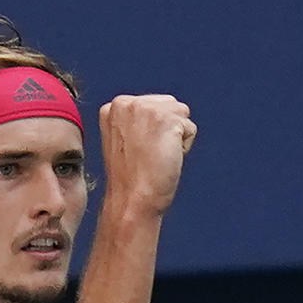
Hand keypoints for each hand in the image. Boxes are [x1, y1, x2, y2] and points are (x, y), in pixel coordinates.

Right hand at [99, 94, 196, 215]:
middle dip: (166, 129)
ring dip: (175, 137)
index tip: (137, 151)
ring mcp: (147, 109)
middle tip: (148, 155)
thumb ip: (135, 120)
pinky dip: (184, 147)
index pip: (151, 104)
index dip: (152, 130)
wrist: (132, 199)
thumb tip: (157, 115)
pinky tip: (165, 158)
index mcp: (113, 107)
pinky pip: (190, 128)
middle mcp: (127, 103)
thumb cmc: (130, 178)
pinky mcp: (167, 119)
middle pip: (168, 105)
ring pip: (181, 114)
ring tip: (155, 156)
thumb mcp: (123, 140)